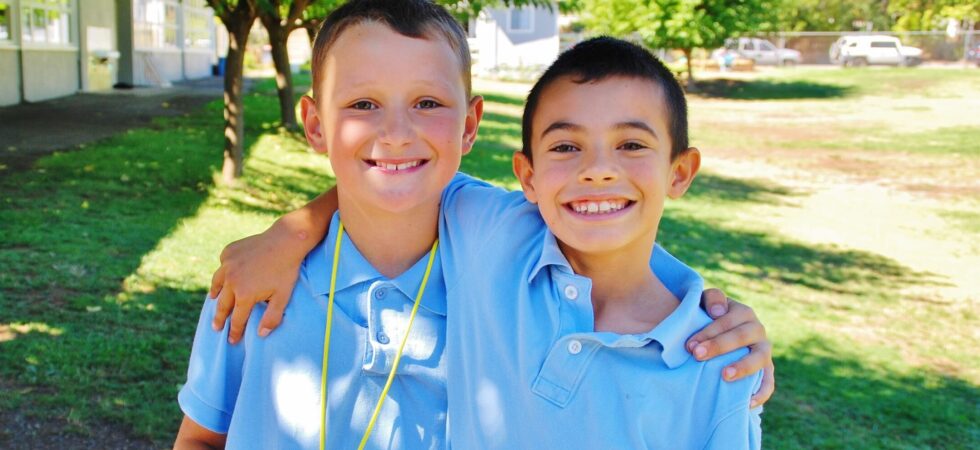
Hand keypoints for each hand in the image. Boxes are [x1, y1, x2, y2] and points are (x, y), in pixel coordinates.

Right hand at [208, 232, 303, 343]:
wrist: (285, 239)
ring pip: (217, 283)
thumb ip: (272, 317)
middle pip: (223, 305)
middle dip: (220, 318)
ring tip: (214, 300)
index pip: (237, 319)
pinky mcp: (228, 252)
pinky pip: (222, 266)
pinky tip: (225, 276)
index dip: (234, 332)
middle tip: (216, 327)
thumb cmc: (286, 270)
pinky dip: (223, 272)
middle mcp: (231, 281)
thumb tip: (261, 335)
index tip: (231, 341)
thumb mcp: (283, 296)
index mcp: (244, 294)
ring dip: (216, 294)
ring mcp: (227, 265)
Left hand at [688, 289, 774, 407]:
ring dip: (743, 366)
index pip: (728, 320)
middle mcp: (757, 330)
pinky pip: (769, 382)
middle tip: (696, 355)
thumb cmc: (707, 317)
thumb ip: (711, 298)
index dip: (709, 331)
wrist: (717, 334)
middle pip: (742, 336)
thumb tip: (718, 311)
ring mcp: (764, 350)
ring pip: (760, 357)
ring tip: (724, 376)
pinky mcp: (767, 369)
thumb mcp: (706, 302)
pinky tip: (747, 402)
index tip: (689, 344)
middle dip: (719, 346)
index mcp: (743, 312)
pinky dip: (762, 392)